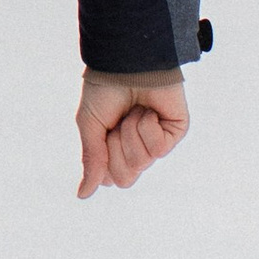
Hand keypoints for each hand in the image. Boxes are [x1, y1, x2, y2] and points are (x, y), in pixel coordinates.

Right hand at [75, 66, 189, 198]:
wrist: (125, 63)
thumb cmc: (105, 90)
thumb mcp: (90, 126)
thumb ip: (91, 160)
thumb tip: (82, 195)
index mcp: (116, 149)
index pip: (111, 179)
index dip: (103, 159)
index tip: (102, 133)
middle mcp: (138, 149)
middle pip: (125, 178)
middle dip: (115, 148)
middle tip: (117, 123)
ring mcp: (157, 142)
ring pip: (141, 162)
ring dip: (130, 132)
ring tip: (134, 110)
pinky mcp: (175, 132)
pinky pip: (159, 148)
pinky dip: (147, 126)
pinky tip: (148, 110)